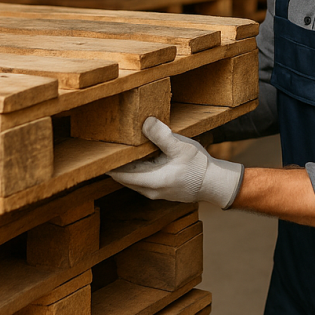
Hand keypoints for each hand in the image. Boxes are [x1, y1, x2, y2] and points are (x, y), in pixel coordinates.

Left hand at [108, 117, 244, 208]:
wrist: (214, 183)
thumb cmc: (198, 166)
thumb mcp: (180, 146)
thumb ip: (161, 135)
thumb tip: (145, 122)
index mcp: (151, 181)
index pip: (119, 174)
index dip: (108, 163)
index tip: (100, 151)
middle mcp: (149, 191)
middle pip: (123, 177)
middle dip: (115, 163)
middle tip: (107, 146)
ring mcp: (154, 192)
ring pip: (131, 179)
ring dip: (126, 166)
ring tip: (121, 148)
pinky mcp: (160, 190)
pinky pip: (141, 179)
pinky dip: (136, 169)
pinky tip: (138, 155)